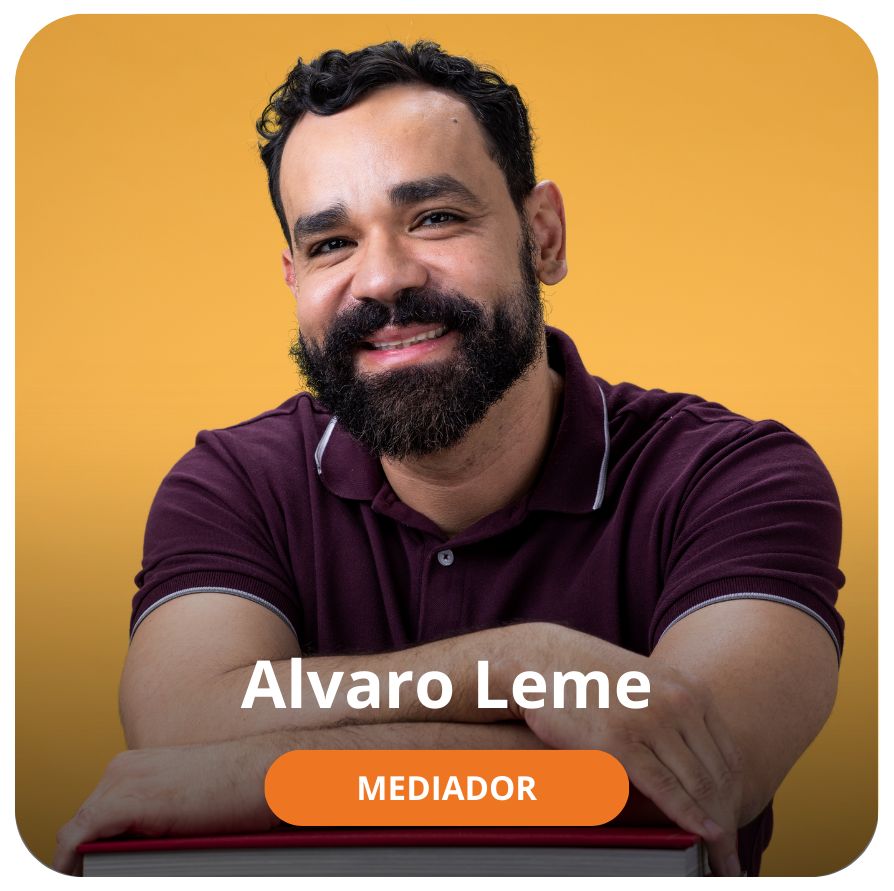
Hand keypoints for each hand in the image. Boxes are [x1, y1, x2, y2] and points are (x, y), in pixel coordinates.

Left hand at [54, 741, 278, 874]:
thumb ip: (157, 820)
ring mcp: (123, 781)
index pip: (95, 815)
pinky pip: (76, 839)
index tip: (93, 873)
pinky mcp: (126, 801)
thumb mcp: (189, 804)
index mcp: (137, 765)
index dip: (89, 850)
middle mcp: (123, 768)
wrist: (269, 772)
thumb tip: (133, 853)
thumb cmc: (241, 791)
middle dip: (81, 859)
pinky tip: (78, 880)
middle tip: (89, 881)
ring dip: (78, 864)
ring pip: (76, 833)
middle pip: (82, 825)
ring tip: (88, 882)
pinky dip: (70, 864)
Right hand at [517, 625, 743, 876]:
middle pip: (720, 776)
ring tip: (721, 856)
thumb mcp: (646, 684)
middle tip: (732, 855)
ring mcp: (650, 720)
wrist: (543, 659)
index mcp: (688, 690)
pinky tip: (704, 833)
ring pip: (699, 785)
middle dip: (730, 819)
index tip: (735, 823)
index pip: (729, 757)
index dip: (737, 798)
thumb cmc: (591, 677)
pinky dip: (690, 816)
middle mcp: (678, 702)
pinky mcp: (620, 742)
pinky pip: (667, 788)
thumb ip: (674, 714)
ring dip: (715, 825)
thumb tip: (695, 759)